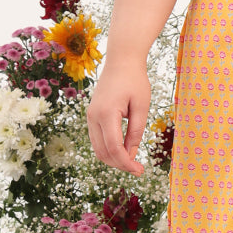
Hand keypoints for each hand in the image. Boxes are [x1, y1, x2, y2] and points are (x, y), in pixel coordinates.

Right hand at [86, 58, 150, 174]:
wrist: (121, 61)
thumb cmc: (135, 80)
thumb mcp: (142, 106)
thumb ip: (136, 131)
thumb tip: (131, 154)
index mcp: (107, 113)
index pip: (114, 147)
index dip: (126, 162)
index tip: (139, 170)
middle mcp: (94, 117)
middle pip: (103, 152)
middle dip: (120, 164)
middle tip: (138, 170)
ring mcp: (90, 117)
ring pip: (98, 148)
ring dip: (113, 159)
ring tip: (132, 163)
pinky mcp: (92, 116)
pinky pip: (97, 139)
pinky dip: (109, 149)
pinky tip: (124, 151)